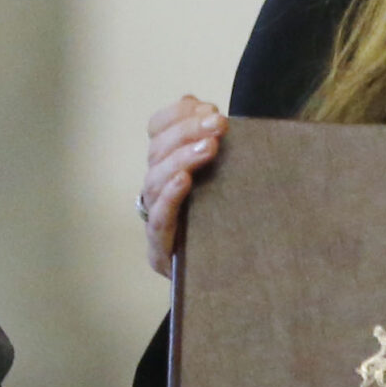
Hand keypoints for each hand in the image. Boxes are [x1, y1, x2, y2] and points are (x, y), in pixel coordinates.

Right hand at [141, 96, 225, 276]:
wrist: (230, 280)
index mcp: (168, 165)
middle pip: (157, 150)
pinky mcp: (161, 249)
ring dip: (182, 158)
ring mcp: (155, 218)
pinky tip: (185, 181)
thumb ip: (217, 146)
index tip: (207, 105)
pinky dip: (170, 197)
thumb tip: (209, 108)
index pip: (157, 128)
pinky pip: (158, 219)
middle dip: (187, 131)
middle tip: (218, 123)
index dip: (176, 114)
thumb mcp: (227, 179)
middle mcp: (155, 188)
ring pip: (155, 180)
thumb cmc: (227, 224)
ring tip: (209, 147)